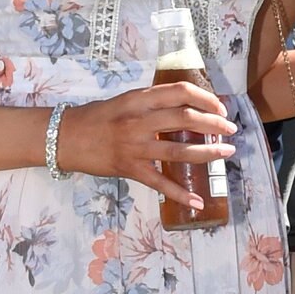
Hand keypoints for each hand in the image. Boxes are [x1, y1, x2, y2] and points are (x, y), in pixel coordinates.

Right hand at [55, 83, 236, 210]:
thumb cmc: (95, 117)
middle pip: (185, 119)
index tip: (219, 107)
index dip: (205, 98)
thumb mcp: (125, 100)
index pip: (180, 92)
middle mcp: (138, 121)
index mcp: (139, 100)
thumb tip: (186, 105)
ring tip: (227, 153)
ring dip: (208, 153)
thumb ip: (152, 102)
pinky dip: (180, 194)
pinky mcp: (130, 170)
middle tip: (230, 129)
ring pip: (179, 151)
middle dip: (214, 124)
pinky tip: (198, 201)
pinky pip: (160, 184)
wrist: (64, 137)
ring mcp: (134, 147)